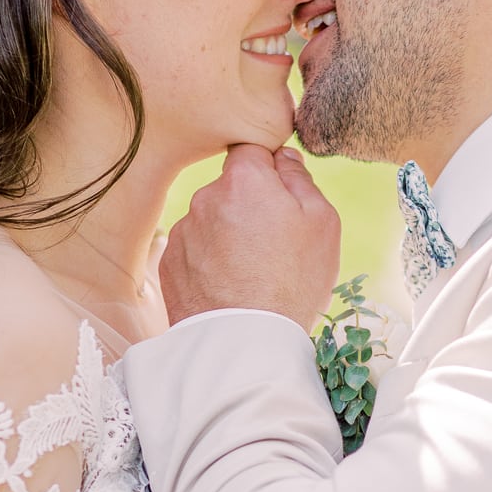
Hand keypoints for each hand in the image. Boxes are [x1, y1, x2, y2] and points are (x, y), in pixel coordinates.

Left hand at [159, 145, 341, 330]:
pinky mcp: (170, 263)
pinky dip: (211, 261)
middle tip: (274, 245)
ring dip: (229, 235)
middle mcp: (205, 197)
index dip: (270, 169)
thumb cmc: (292, 281)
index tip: (282, 195)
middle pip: (232, 187)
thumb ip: (301, 178)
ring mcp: (184, 231)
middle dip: (250, 205)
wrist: (246, 342)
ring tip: (252, 272)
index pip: (252, 149)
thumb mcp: (322, 222)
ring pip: (213, 220)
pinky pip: (196, 250)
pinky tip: (231, 286)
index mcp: (243, 179)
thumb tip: (283, 157)